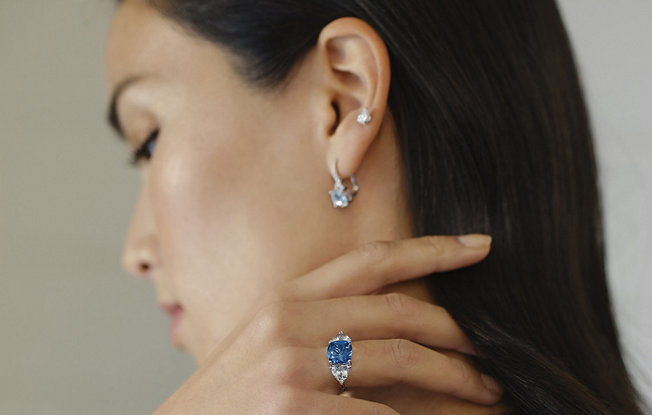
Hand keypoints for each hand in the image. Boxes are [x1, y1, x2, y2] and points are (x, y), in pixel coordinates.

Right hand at [153, 234, 501, 414]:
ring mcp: (290, 364)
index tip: (479, 245)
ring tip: (484, 390)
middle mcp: (288, 321)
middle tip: (490, 348)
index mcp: (286, 298)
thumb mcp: (267, 345)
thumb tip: (390, 332)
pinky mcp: (293, 407)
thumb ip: (321, 326)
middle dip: (456, 331)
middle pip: (397, 311)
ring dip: (454, 377)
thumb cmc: (228, 398)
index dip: (430, 249)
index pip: (371, 261)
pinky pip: (378, 414)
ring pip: (399, 359)